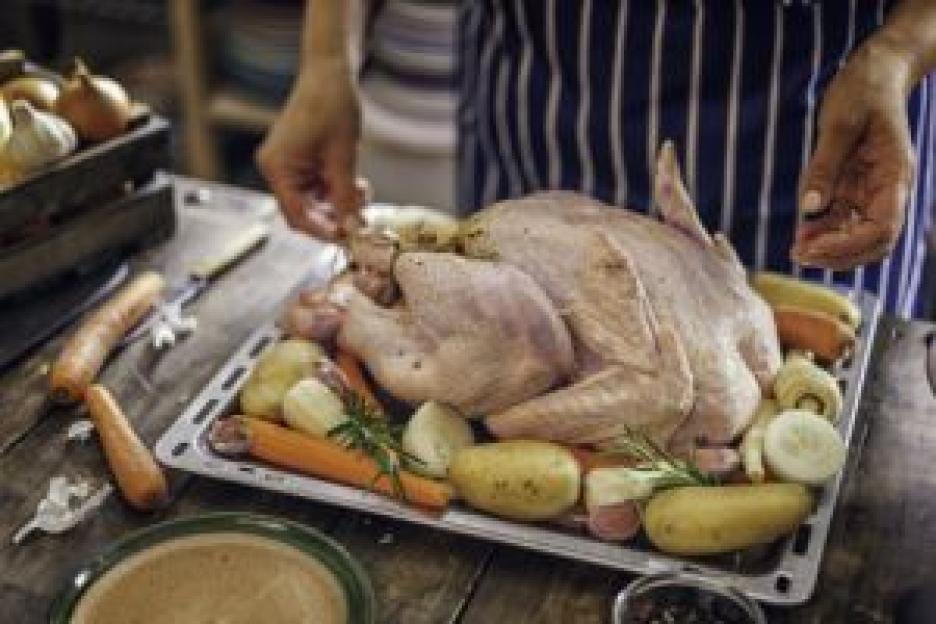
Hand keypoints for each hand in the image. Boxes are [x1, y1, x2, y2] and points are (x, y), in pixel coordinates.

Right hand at [256, 61, 363, 239]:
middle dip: (333, 218)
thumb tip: (352, 227)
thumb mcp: (343, 157)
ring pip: (313, 203)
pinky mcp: (299, 162)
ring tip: (361, 194)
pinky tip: (354, 184)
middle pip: (303, 212)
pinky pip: (316, 188)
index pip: (296, 214)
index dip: (323, 230)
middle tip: (360, 220)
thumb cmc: (330, 104)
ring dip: (338, 204)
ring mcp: (286, 166)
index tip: (348, 238)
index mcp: (277, 167)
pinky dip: (335, 191)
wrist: (329, 74)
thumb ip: (345, 196)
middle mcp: (276, 169)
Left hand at [793, 42, 915, 270]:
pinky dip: (824, 233)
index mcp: (894, 176)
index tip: (813, 247)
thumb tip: (810, 207)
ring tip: (796, 249)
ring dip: (829, 248)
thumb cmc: (862, 92)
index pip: (882, 228)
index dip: (848, 245)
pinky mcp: (855, 189)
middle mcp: (888, 190)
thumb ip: (824, 167)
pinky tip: (801, 234)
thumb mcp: (839, 124)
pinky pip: (843, 222)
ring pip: (857, 238)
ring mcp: (872, 192)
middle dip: (838, 255)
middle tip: (799, 255)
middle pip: (873, 243)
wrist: (873, 74)